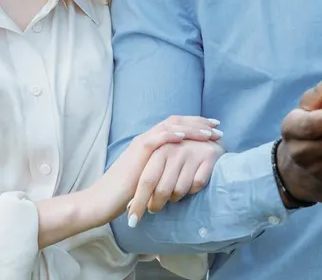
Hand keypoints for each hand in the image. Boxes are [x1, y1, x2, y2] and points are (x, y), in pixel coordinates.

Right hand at [87, 115, 219, 225]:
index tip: (214, 129)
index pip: (176, 127)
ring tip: (209, 132)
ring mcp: (141, 144)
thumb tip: (184, 175)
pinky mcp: (136, 153)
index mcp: (151, 144)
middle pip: (176, 122)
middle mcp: (146, 140)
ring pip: (169, 127)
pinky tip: (185, 136)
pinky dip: (171, 135)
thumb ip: (165, 172)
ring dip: (191, 128)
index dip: (196, 125)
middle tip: (218, 126)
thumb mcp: (152, 179)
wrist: (103, 200)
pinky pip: (156, 139)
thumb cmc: (126, 195)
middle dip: (199, 122)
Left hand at [126, 137, 224, 221]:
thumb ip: (147, 176)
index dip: (139, 203)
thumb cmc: (177, 151)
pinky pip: (197, 185)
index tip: (132, 222)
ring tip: (173, 192)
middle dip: (156, 204)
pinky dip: (193, 189)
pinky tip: (191, 182)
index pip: (146, 181)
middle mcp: (175, 149)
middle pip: (163, 189)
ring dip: (175, 197)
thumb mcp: (159, 157)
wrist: (207, 135)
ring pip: (180, 190)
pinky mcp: (209, 157)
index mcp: (159, 149)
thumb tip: (130, 205)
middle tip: (154, 210)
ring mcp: (192, 152)